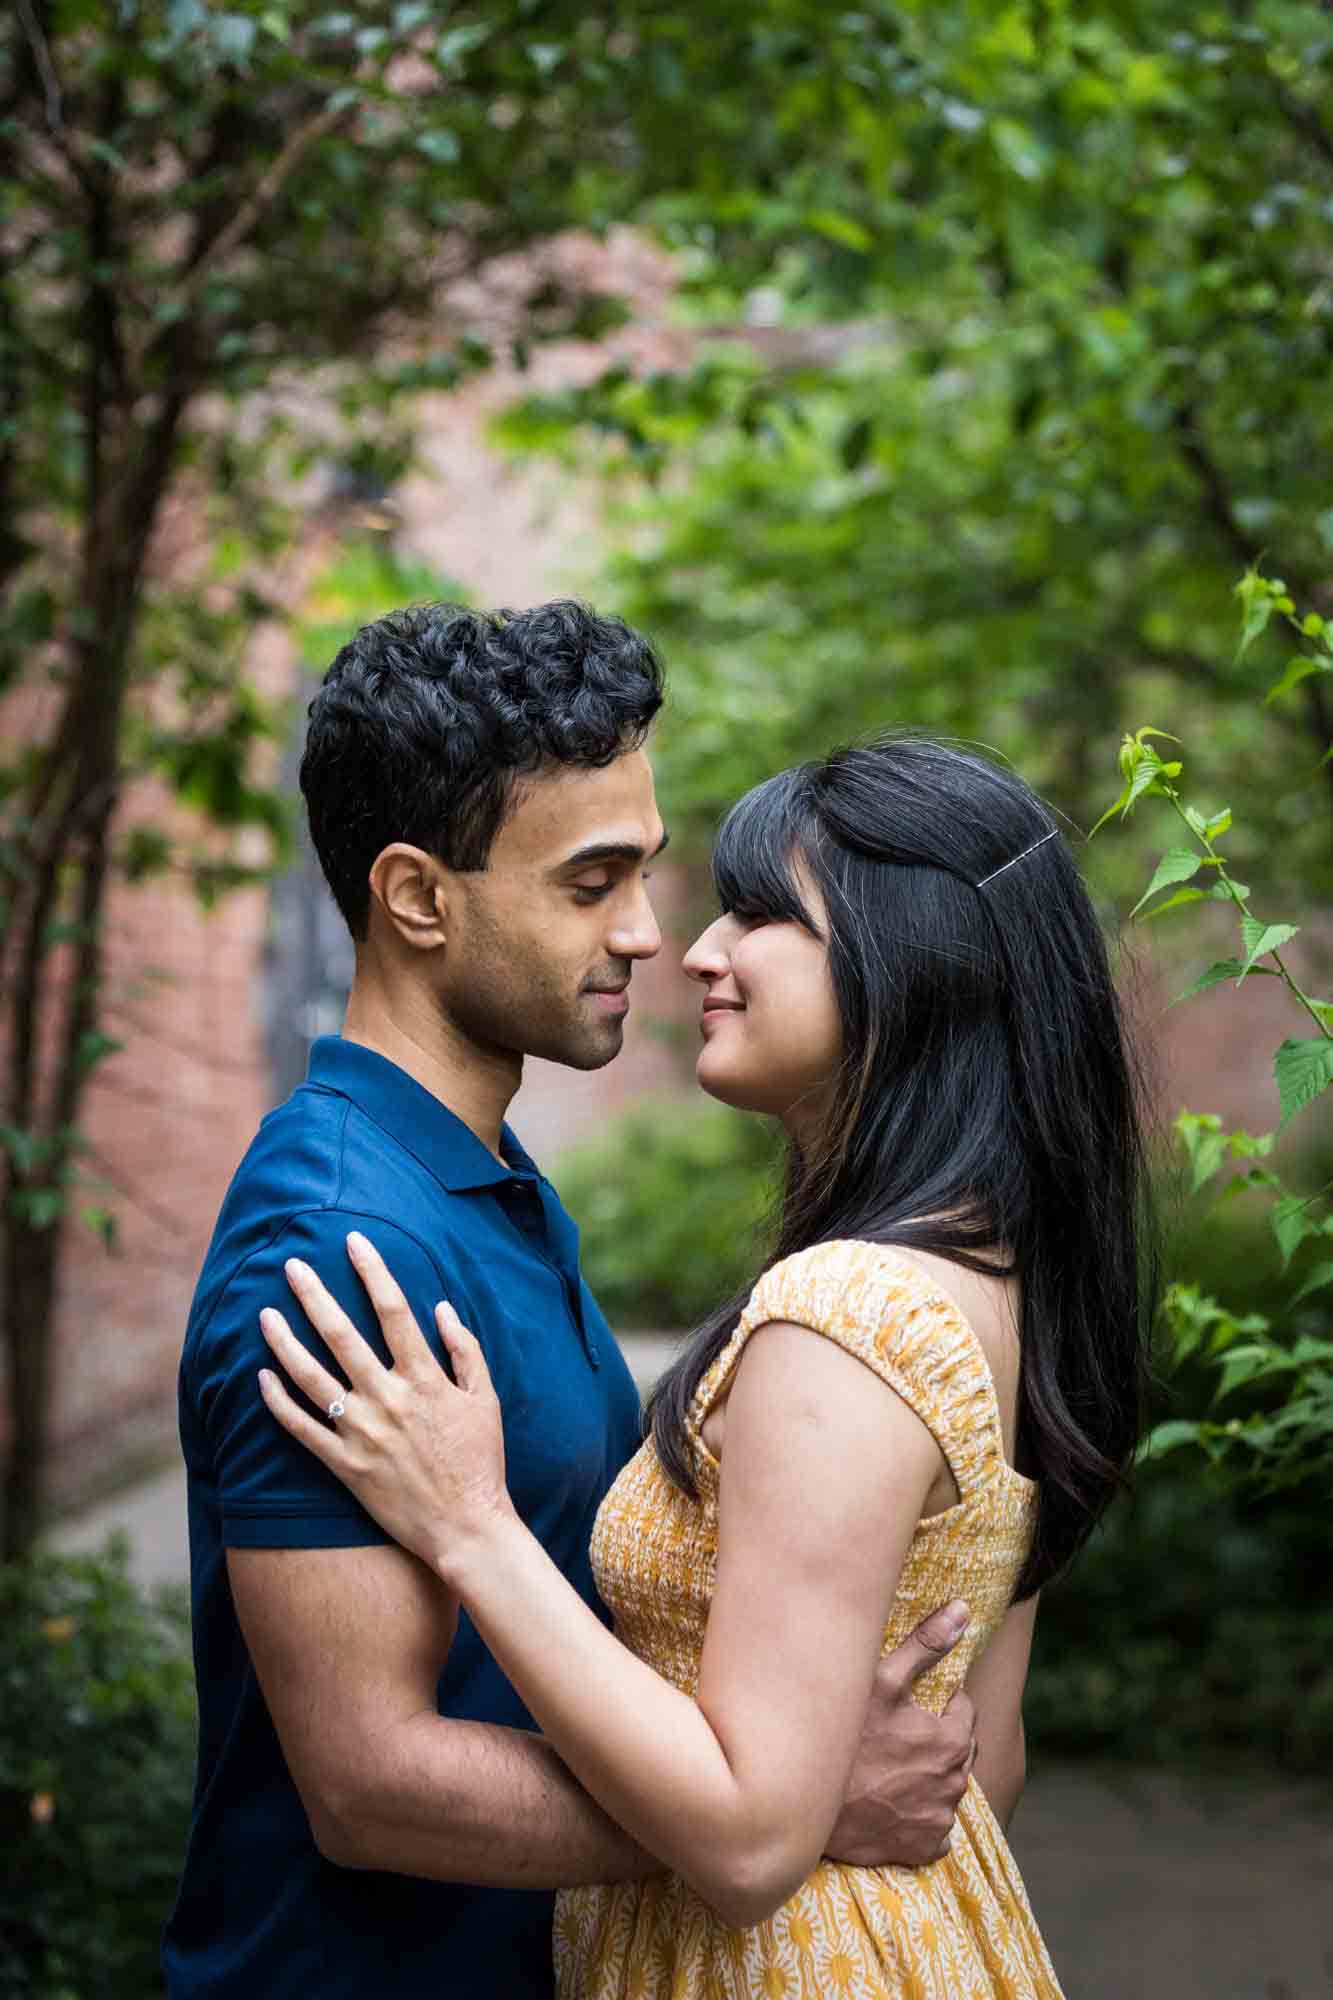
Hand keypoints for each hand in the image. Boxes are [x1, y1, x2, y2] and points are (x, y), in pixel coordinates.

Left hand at [257, 1231, 514, 1576]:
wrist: (466, 1527)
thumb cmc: (480, 1461)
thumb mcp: (486, 1399)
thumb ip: (465, 1350)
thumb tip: (441, 1309)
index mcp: (424, 1378)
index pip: (392, 1310)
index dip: (371, 1271)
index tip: (353, 1243)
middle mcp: (387, 1399)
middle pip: (341, 1334)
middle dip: (314, 1295)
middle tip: (291, 1265)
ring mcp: (361, 1433)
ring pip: (311, 1378)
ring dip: (284, 1342)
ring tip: (264, 1314)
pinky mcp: (344, 1466)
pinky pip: (302, 1429)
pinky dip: (278, 1403)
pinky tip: (262, 1377)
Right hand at [824, 1600, 976, 1868]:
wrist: (807, 1805)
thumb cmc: (844, 1736)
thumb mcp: (881, 1679)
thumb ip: (926, 1645)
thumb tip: (963, 1610)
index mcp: (952, 1740)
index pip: (963, 1711)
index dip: (935, 1704)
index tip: (906, 1706)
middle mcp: (954, 1783)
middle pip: (957, 1750)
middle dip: (936, 1740)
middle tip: (895, 1734)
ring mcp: (939, 1820)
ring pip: (946, 1789)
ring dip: (928, 1778)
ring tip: (889, 1767)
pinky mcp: (923, 1849)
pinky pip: (934, 1828)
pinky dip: (920, 1816)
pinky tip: (890, 1801)